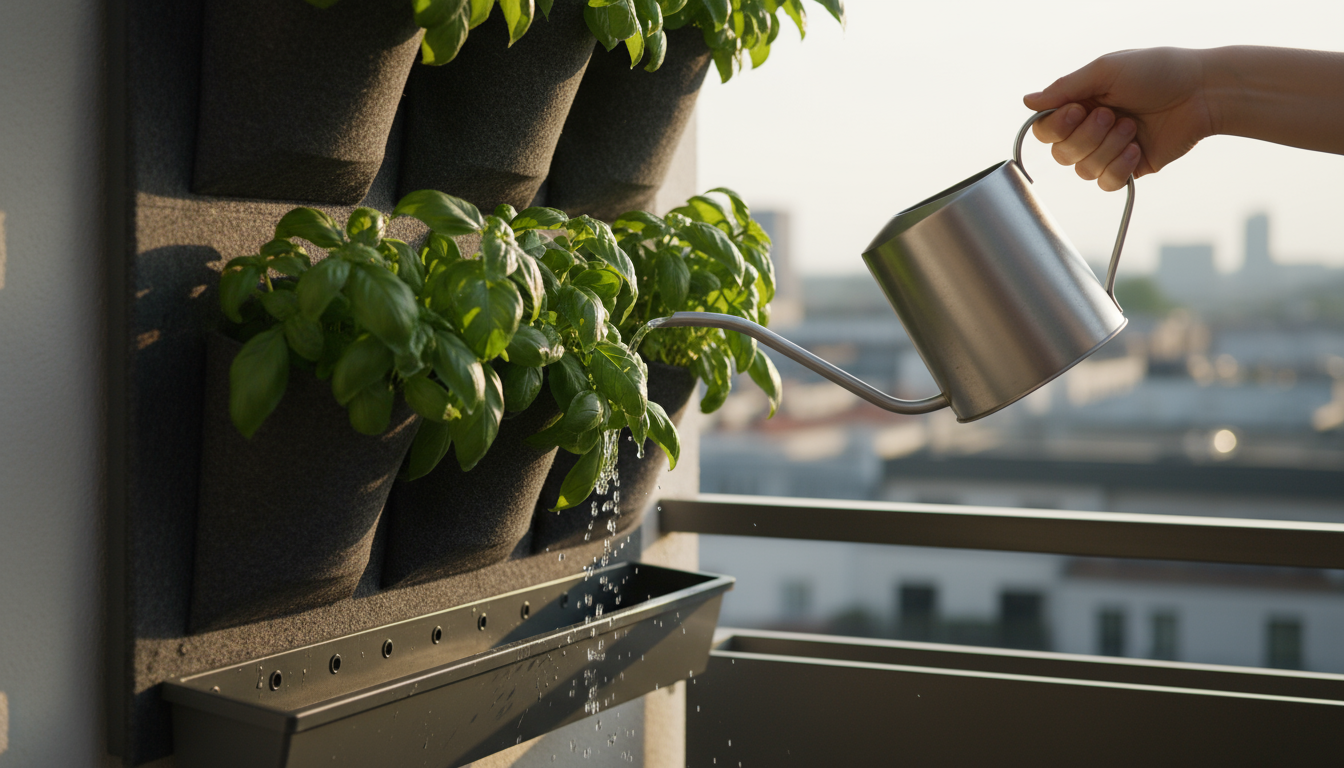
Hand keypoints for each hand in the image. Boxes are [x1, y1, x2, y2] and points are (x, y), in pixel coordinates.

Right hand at [1024, 47, 1216, 190]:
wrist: (1202, 92)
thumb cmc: (1158, 71)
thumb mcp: (1106, 70)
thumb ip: (1065, 88)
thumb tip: (1027, 102)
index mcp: (1080, 104)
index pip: (1046, 130)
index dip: (1056, 128)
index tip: (1077, 110)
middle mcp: (1090, 129)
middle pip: (1061, 154)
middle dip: (1087, 136)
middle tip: (1114, 114)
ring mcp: (1109, 151)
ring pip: (1083, 170)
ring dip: (1108, 148)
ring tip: (1133, 127)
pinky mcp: (1129, 169)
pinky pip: (1107, 183)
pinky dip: (1119, 167)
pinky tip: (1137, 149)